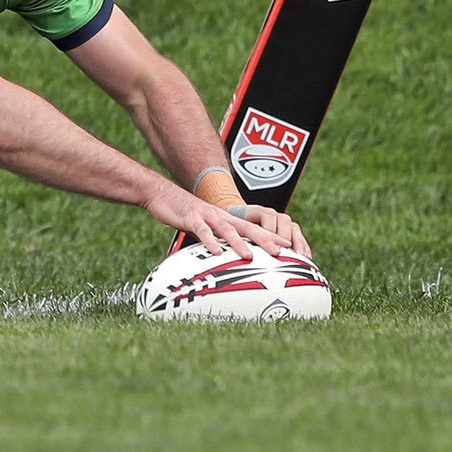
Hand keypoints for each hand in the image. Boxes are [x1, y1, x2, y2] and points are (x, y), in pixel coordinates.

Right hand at [146, 182, 305, 259]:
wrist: (162, 194)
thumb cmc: (184, 213)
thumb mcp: (205, 226)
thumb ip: (217, 239)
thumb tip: (227, 257)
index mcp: (226, 218)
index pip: (253, 227)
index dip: (271, 236)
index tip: (290, 247)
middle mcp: (221, 215)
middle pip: (247, 228)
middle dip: (265, 240)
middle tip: (281, 253)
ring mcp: (206, 216)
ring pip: (227, 230)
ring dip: (240, 244)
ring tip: (250, 257)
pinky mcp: (191, 218)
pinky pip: (202, 231)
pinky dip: (210, 242)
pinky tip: (216, 253)